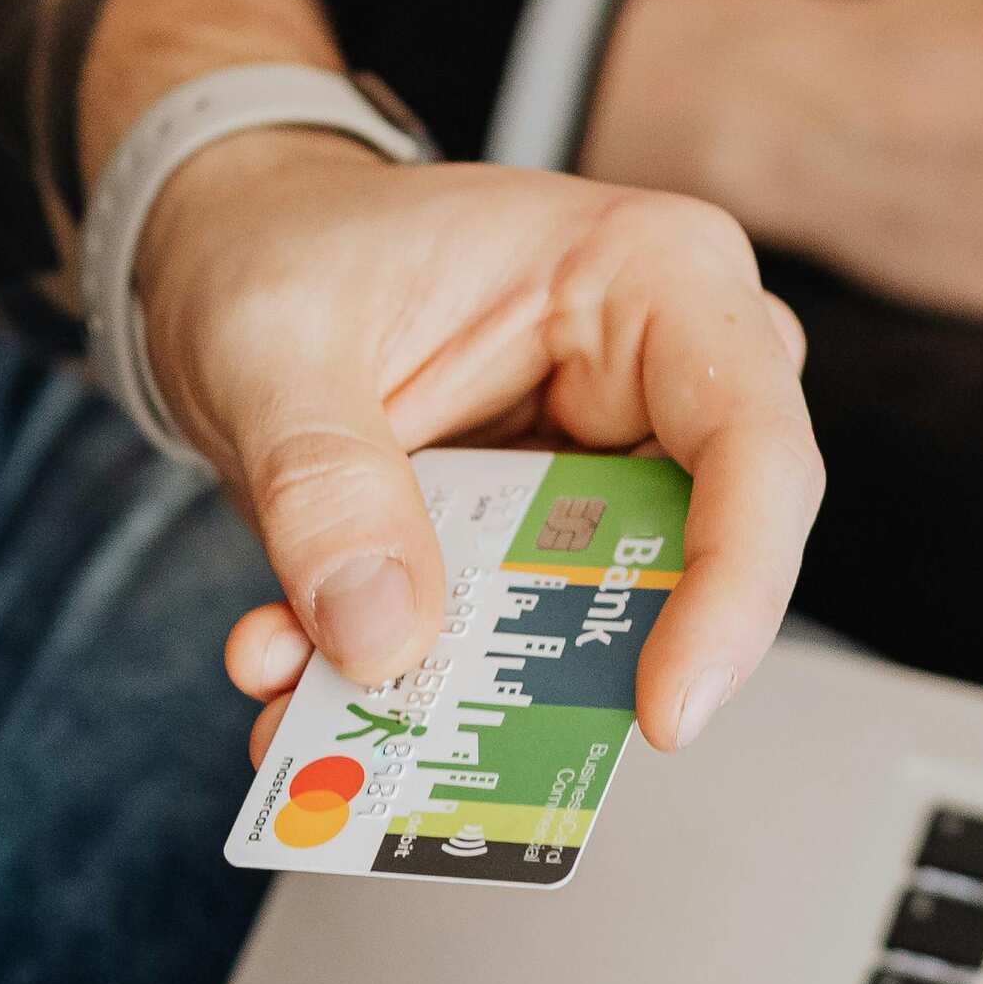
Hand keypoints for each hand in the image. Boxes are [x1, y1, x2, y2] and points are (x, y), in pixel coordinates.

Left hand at [131, 130, 823, 752]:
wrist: (230, 250)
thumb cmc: (280, 244)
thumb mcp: (269, 346)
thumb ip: (324, 486)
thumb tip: (388, 638)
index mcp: (647, 275)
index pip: (753, 447)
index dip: (735, 590)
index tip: (662, 711)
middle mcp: (657, 372)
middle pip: (703, 556)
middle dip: (578, 665)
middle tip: (467, 739)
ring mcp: (604, 461)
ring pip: (598, 617)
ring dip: (465, 686)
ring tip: (332, 713)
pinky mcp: (541, 535)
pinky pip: (510, 635)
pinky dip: (404, 673)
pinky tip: (292, 675)